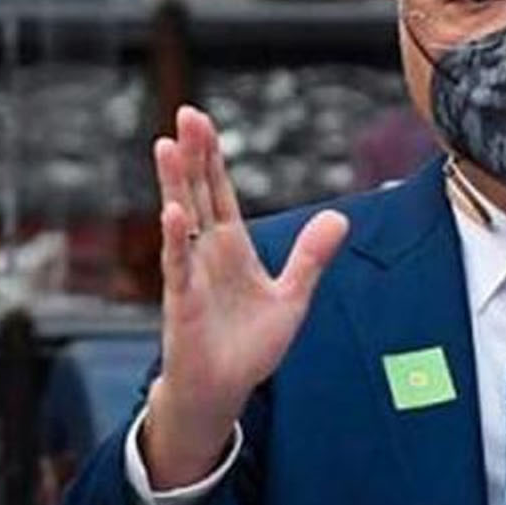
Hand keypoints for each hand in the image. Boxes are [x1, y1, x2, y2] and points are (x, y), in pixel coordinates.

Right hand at [143, 106, 348, 487]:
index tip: (202, 120)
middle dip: (192, 155)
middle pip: (198, 193)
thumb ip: (311, 257)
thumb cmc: (250, 346)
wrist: (224, 391)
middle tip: (185, 113)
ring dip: (175, 183)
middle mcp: (207, 254)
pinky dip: (175, 239)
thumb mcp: (292, 297)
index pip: (221, 193)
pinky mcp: (182, 302)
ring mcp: (191, 275)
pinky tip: (173, 211)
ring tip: (166, 145)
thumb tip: (339, 217)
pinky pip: (178, 265)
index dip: (213, 158)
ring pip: (181, 220)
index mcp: (232, 248)